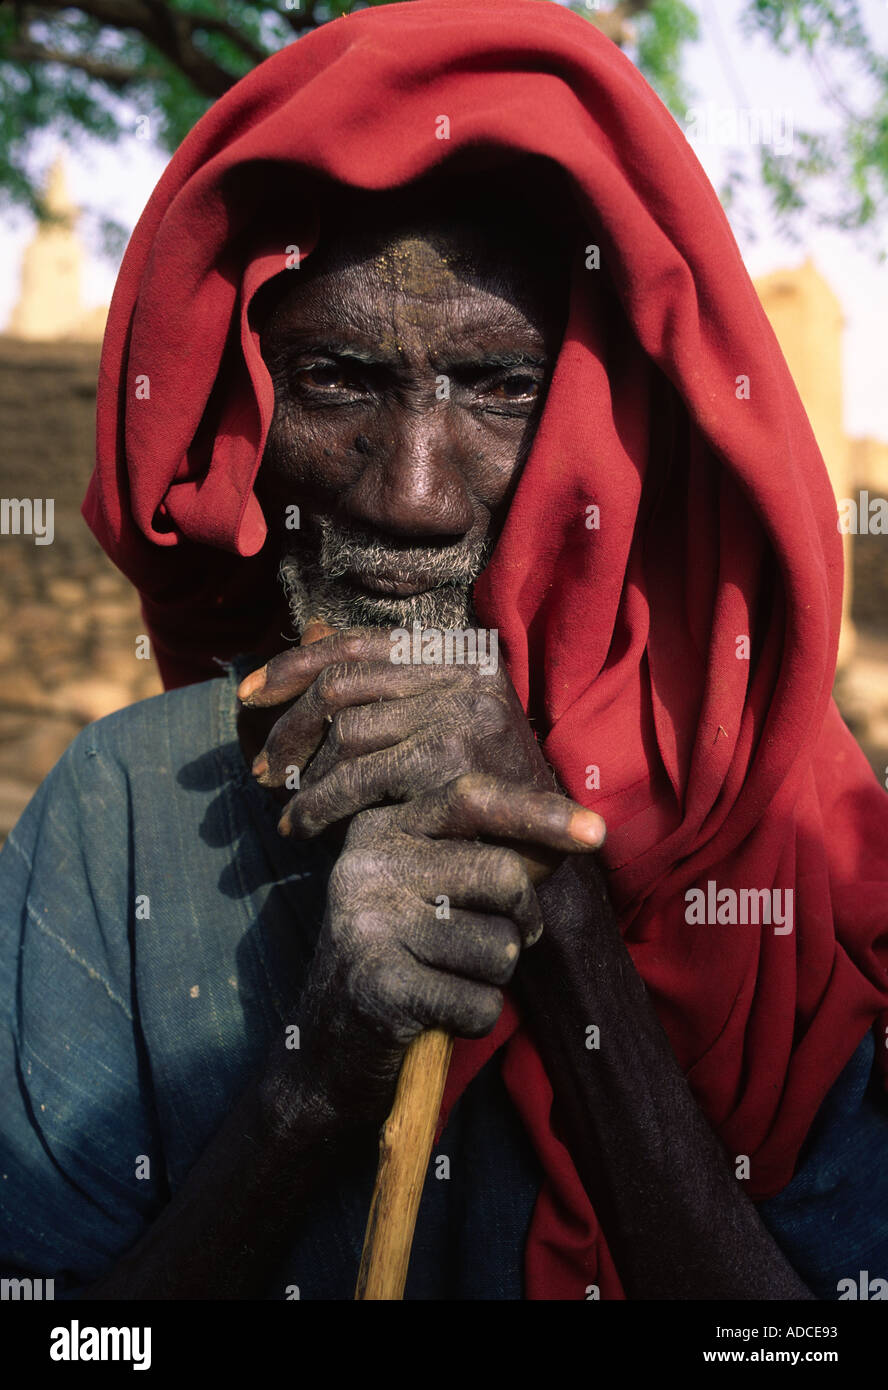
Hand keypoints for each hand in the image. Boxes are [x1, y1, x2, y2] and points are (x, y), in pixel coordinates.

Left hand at [238, 627, 555, 838]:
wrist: (550, 851)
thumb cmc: (486, 784)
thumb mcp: (438, 719)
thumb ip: (382, 681)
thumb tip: (314, 631)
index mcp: (460, 651)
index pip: (358, 644)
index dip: (293, 665)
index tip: (247, 695)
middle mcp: (466, 671)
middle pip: (343, 685)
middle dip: (289, 729)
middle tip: (262, 771)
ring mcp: (463, 712)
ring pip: (346, 732)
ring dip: (305, 776)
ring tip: (286, 806)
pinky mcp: (454, 760)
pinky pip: (361, 776)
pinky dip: (320, 803)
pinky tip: (302, 825)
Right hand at [269, 773, 605, 1130]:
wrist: (326, 1052)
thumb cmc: (402, 959)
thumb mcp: (430, 890)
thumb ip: (489, 853)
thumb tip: (580, 832)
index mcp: (381, 828)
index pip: (471, 798)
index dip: (539, 813)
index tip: (596, 833)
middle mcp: (366, 865)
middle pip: (502, 875)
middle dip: (522, 920)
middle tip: (497, 944)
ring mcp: (367, 925)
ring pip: (500, 946)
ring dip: (492, 978)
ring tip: (445, 980)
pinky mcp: (380, 988)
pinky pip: (480, 1002)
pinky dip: (474, 1019)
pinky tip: (435, 1016)